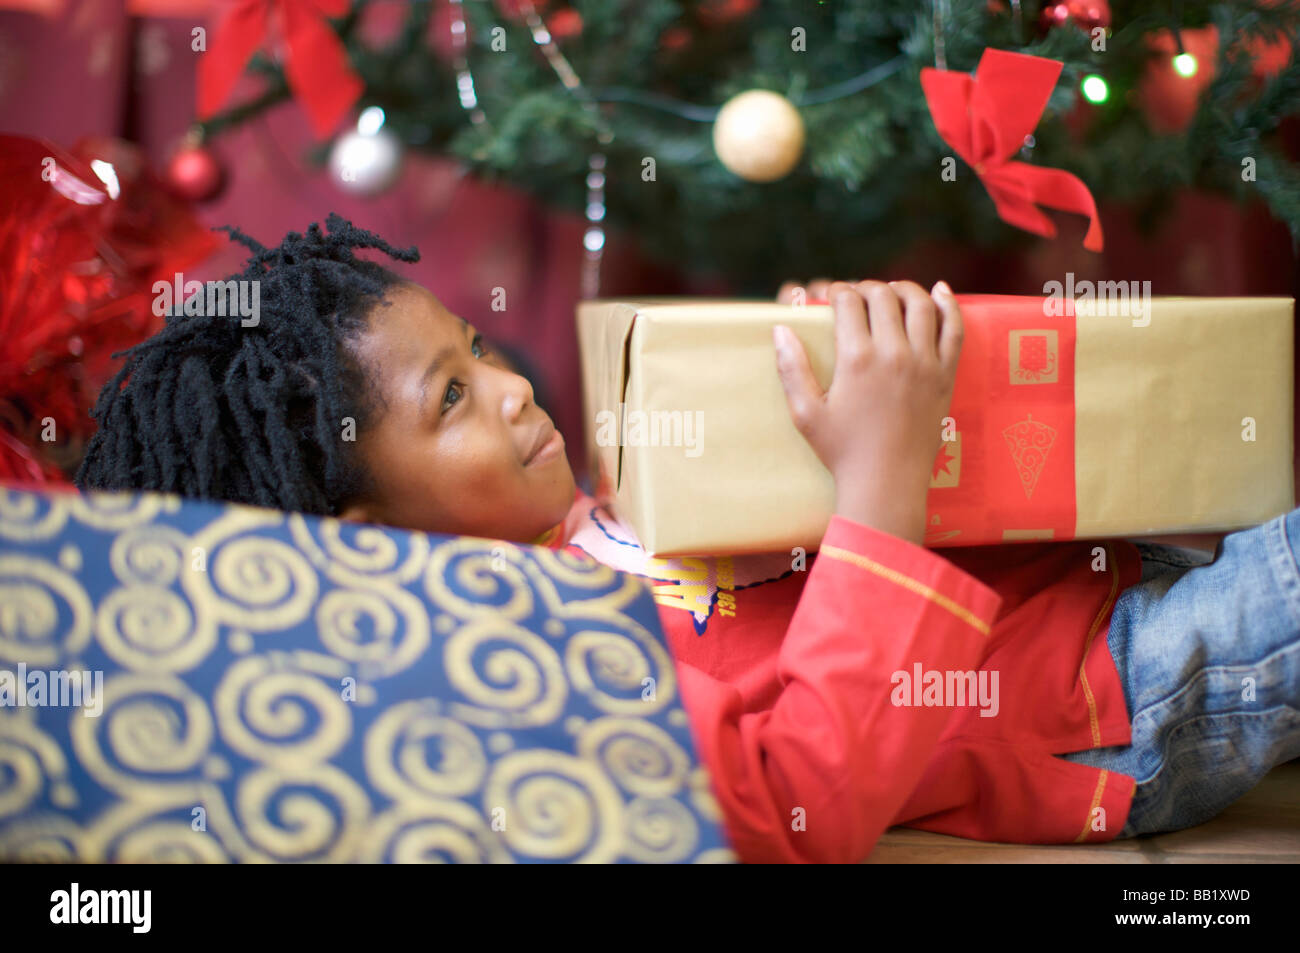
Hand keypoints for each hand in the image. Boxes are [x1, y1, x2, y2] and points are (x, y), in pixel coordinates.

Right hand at [772, 280, 962, 544]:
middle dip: (866, 288)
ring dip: (903, 289)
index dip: (837, 290)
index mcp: (856, 359)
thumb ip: (791, 368)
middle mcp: (893, 353)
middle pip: (883, 297)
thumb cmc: (842, 451)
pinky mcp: (945, 375)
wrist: (887, 482)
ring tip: (891, 291)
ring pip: (920, 304)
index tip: (831, 294)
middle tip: (857, 295)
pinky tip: (939, 291)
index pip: (849, 302)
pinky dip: (948, 305)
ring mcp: (924, 363)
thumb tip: (781, 328)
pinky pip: (954, 329)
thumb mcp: (805, 414)